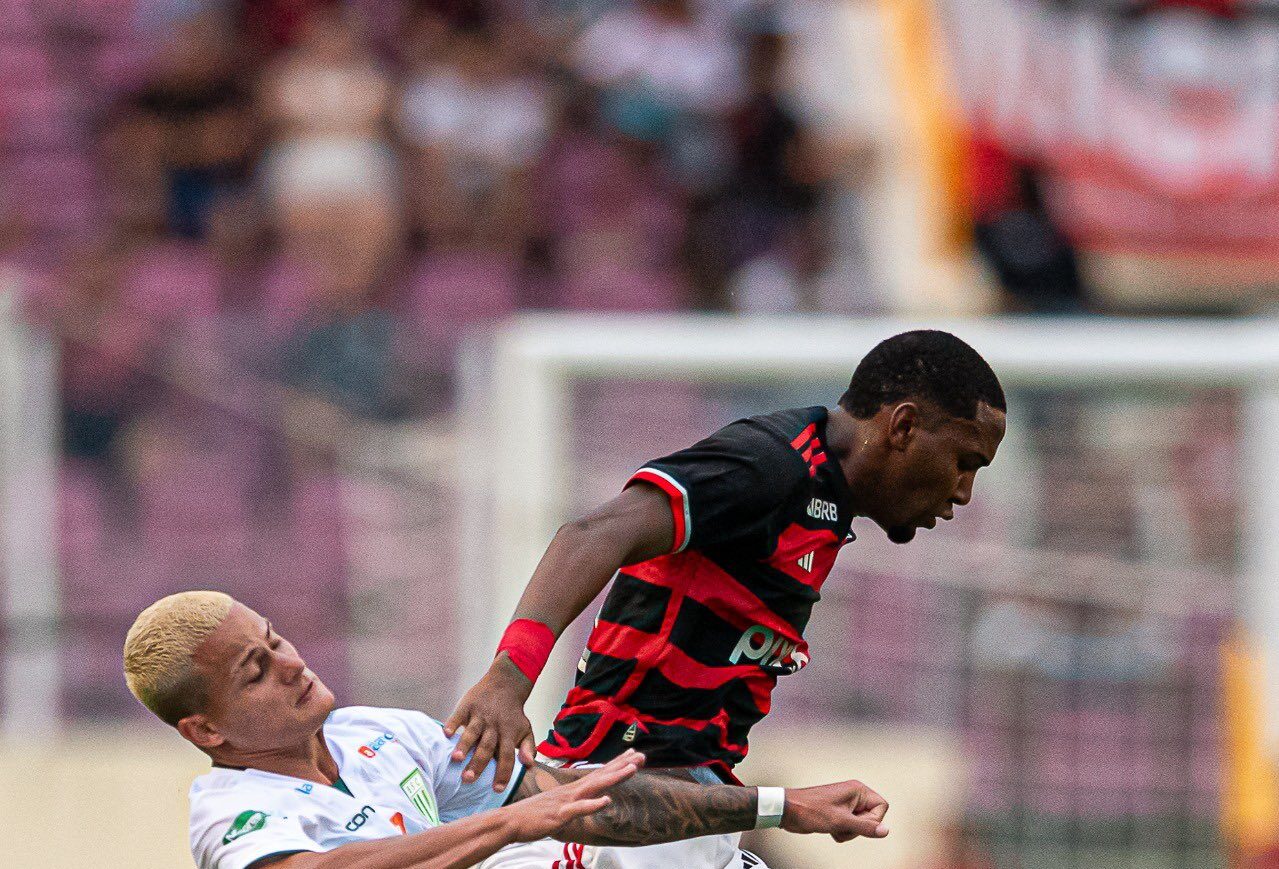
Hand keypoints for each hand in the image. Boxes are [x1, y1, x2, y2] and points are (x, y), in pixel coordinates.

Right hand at [443, 655, 536, 791]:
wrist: (506, 683)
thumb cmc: (514, 713)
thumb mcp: (526, 729)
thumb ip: (528, 748)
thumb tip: (529, 766)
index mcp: (509, 733)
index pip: (507, 756)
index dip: (503, 772)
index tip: (497, 789)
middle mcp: (494, 725)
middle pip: (487, 747)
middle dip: (478, 763)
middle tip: (468, 779)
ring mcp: (480, 715)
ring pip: (472, 732)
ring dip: (464, 745)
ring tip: (456, 759)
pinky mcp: (468, 705)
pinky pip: (459, 715)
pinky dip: (452, 724)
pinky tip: (446, 734)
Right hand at [505, 751, 644, 842]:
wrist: (510, 821)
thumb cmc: (533, 814)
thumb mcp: (558, 805)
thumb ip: (573, 801)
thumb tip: (585, 800)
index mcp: (573, 789)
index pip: (599, 774)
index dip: (616, 765)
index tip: (632, 756)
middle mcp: (572, 791)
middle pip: (601, 775)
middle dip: (622, 765)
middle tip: (641, 756)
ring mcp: (566, 801)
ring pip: (594, 787)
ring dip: (613, 777)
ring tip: (632, 769)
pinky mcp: (559, 814)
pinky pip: (578, 809)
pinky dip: (592, 804)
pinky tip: (606, 800)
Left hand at [780, 779, 889, 842]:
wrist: (789, 811)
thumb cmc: (811, 811)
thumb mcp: (841, 822)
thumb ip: (866, 827)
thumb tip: (886, 831)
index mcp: (857, 790)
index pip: (881, 806)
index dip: (872, 820)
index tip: (855, 822)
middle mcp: (854, 795)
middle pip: (872, 817)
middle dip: (858, 827)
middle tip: (842, 825)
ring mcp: (846, 804)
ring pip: (861, 825)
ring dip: (848, 831)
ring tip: (834, 827)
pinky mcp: (839, 813)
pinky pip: (850, 827)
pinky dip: (842, 832)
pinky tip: (830, 828)